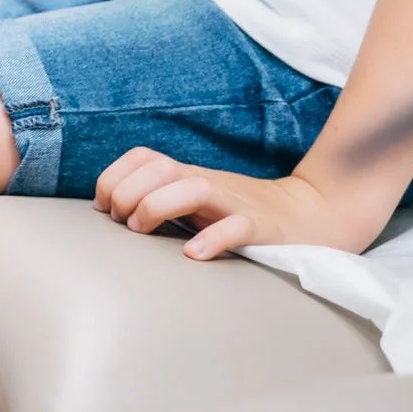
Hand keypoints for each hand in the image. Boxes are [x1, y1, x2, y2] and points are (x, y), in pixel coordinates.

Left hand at [94, 148, 393, 258]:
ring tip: (143, 228)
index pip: (143, 157)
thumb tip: (110, 215)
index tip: (103, 207)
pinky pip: (237, 227)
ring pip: (193, 187)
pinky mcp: (260, 227)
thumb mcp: (196, 201)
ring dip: (158, 204)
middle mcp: (206, 181)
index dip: (114, 176)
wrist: (309, 215)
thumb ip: (160, 201)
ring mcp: (233, 202)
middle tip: (122, 222)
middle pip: (160, 168)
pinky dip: (213, 238)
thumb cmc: (239, 213)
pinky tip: (193, 254)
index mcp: (187, 175)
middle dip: (129, 191)